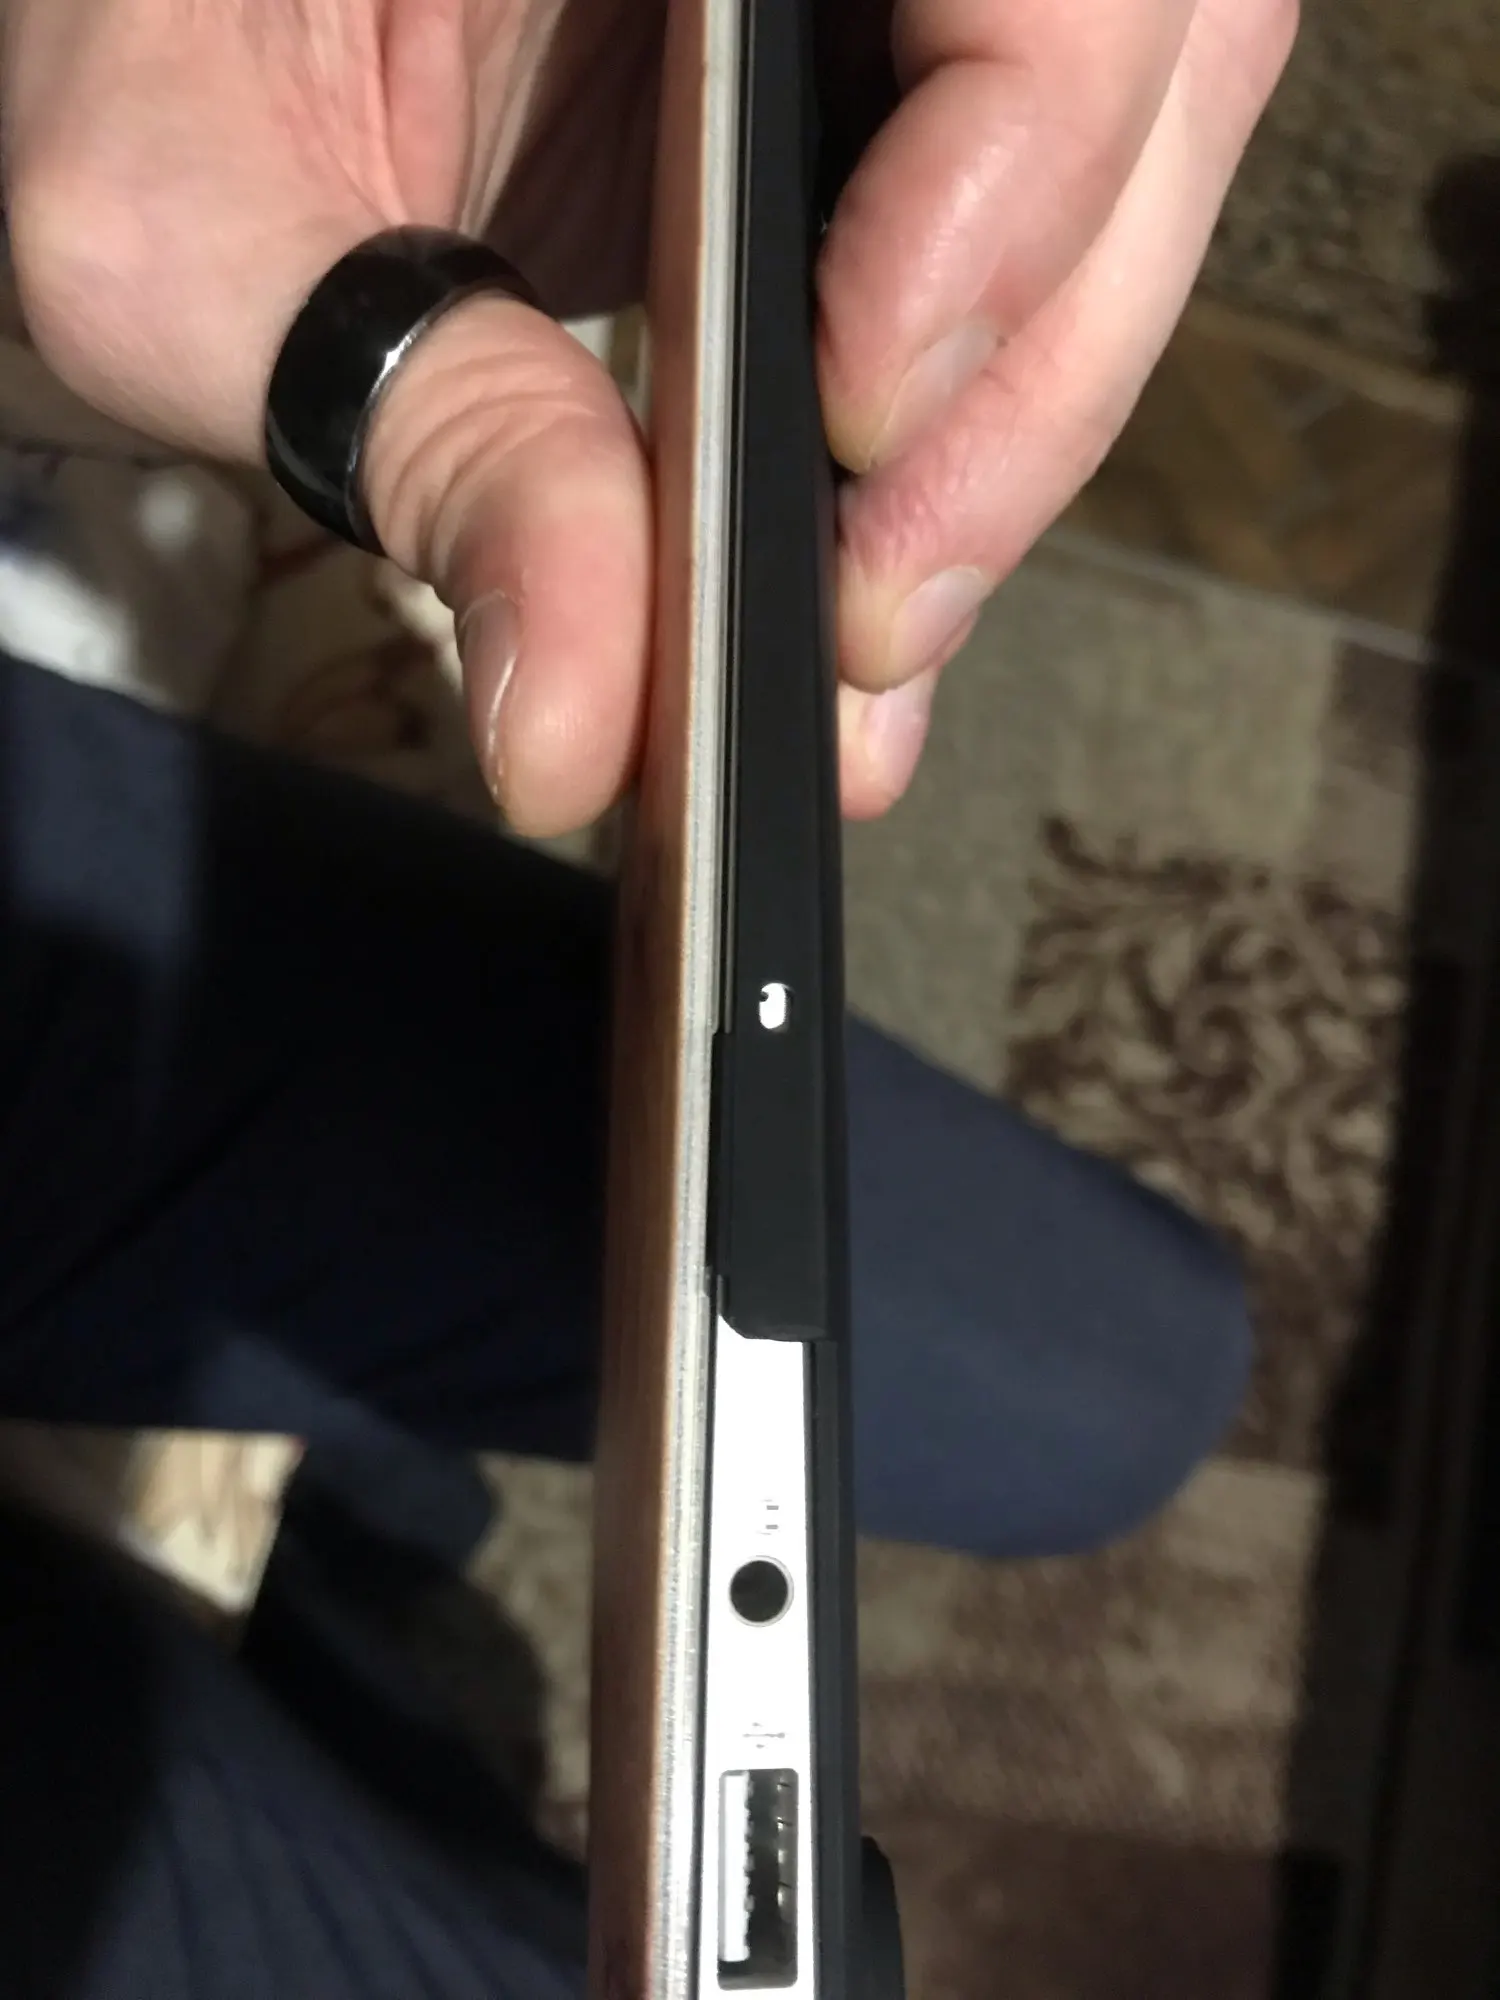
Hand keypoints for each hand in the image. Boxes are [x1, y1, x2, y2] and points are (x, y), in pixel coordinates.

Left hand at [2, 0, 1293, 836]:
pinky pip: (1013, 276)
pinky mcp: (874, 131)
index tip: (856, 409)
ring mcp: (871, 4)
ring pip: (1115, 186)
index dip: (1016, 164)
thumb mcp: (193, 219)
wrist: (146, 53)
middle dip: (1031, 376)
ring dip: (1015, 443)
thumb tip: (584, 713)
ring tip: (867, 643)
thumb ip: (417, 428)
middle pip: (1133, 78)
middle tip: (874, 613)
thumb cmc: (125, 52)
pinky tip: (869, 611)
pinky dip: (960, 469)